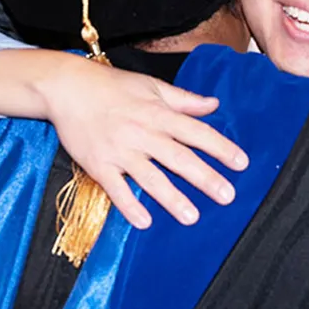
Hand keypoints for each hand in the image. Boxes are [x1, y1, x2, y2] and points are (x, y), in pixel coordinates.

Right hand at [0, 50, 248, 228]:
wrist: (67, 88)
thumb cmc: (113, 85)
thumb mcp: (152, 86)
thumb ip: (184, 99)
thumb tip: (214, 105)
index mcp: (158, 113)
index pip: (196, 132)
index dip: (220, 147)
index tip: (241, 163)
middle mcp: (142, 133)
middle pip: (179, 158)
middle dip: (205, 178)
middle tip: (228, 196)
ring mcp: (120, 151)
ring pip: (150, 178)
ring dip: (172, 198)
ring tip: (192, 217)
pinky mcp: (98, 164)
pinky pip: (116, 189)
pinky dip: (129, 205)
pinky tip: (145, 222)